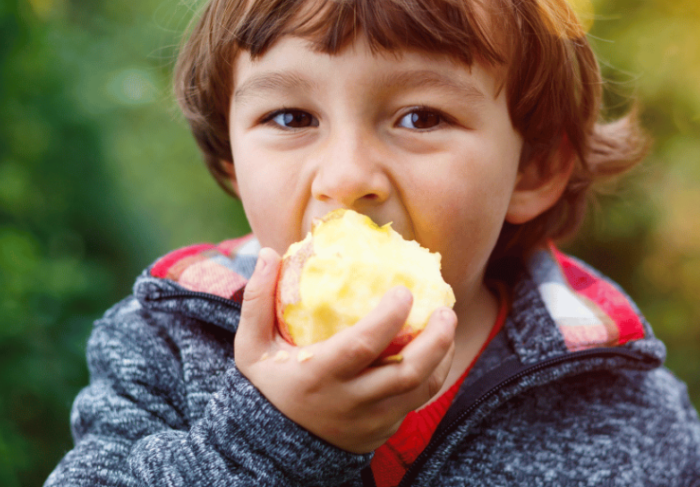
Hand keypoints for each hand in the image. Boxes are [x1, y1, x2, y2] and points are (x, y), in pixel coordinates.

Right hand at [234, 247, 456, 453]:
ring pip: (421, 389)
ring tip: (447, 326)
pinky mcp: (382, 431)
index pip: (362, 346)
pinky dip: (432, 375)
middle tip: (446, 311)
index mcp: (318, 377)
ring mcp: (370, 421)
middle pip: (406, 372)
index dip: (388, 318)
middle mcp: (349, 402)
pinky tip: (435, 351)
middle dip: (435, 339)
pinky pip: (416, 403)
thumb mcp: (251, 348)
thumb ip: (257, 302)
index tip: (405, 291)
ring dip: (442, 356)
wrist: (274, 447)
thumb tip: (270, 253)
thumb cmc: (267, 386)